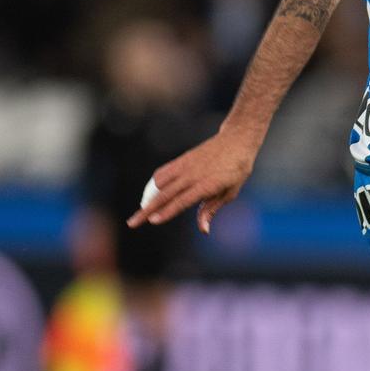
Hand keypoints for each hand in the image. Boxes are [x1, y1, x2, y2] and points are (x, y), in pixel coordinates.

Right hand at [127, 126, 256, 233]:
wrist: (236, 140)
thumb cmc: (237, 170)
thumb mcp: (230, 192)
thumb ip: (211, 210)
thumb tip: (203, 230)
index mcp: (207, 184)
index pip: (182, 201)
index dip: (167, 212)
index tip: (152, 221)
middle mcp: (192, 175)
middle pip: (165, 195)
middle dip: (147, 210)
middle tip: (132, 223)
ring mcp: (185, 165)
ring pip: (159, 183)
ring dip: (148, 198)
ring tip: (141, 211)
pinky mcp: (181, 159)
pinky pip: (162, 172)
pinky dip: (153, 184)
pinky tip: (150, 195)